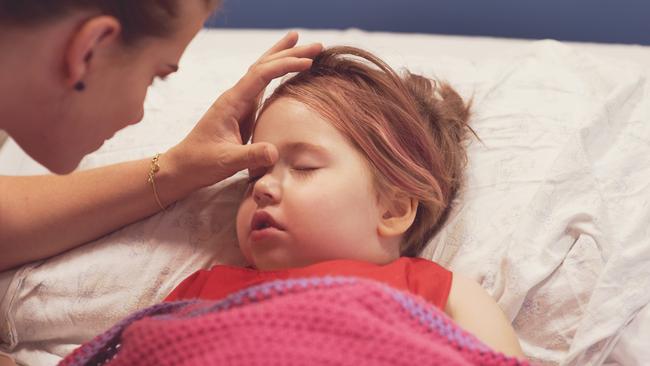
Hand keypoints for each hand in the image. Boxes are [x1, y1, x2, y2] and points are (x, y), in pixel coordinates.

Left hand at [167, 32, 321, 187]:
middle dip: (289, 53)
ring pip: (262, 72)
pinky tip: (286, 71)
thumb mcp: (227, 161)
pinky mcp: (242, 112)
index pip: (260, 74)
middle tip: (317, 45)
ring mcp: (239, 103)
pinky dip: (277, 74)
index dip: (284, 66)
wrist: (184, 167)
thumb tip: (274, 152)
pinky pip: (262, 86)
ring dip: (282, 58)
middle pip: (263, 65)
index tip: (308, 62)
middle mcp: (235, 97)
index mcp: (231, 102)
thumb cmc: (202, 163)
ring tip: (302, 45)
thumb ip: (250, 156)